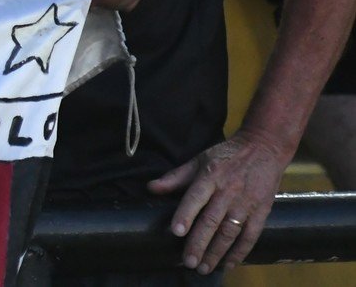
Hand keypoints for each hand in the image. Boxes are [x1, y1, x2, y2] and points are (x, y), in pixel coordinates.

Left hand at [147, 130, 290, 274]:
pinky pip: (251, 235)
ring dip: (217, 252)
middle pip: (212, 220)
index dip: (185, 215)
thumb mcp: (199, 159)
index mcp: (210, 176)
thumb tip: (151, 188)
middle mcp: (228, 191)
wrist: (264, 148)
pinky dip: (241, 252)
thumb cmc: (226, 155)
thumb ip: (175, 177)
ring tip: (204, 268)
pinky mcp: (262, 211)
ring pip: (230, 232)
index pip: (195, 197)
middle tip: (188, 262)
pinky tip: (229, 264)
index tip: (176, 232)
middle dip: (199, 243)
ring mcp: (246, 203)